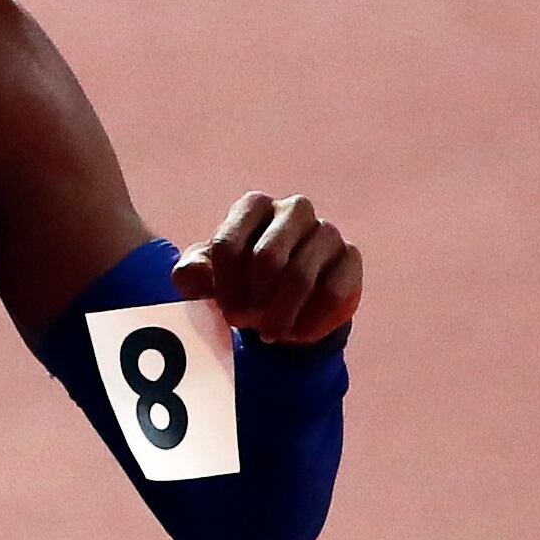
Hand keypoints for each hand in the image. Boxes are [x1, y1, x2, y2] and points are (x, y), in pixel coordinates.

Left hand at [171, 191, 361, 344]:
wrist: (280, 298)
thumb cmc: (235, 280)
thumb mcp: (203, 277)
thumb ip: (190, 273)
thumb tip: (193, 273)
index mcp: (252, 206)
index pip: (228, 245)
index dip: (223, 288)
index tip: (226, 313)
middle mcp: (293, 209)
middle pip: (267, 259)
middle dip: (253, 301)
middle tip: (247, 324)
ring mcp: (325, 231)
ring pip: (301, 277)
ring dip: (280, 315)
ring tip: (269, 333)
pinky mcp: (350, 258)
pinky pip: (333, 293)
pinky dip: (310, 321)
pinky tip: (296, 334)